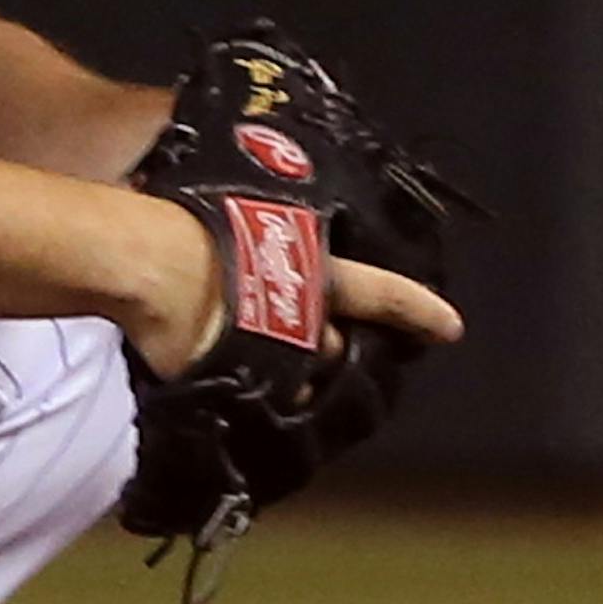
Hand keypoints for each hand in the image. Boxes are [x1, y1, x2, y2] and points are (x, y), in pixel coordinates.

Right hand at [120, 198, 463, 382]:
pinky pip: (257, 406)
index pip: (378, 292)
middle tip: (318, 346)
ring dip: (289, 381)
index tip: (452, 328)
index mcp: (313, 269)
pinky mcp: (242, 389)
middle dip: (329, 350)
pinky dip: (249, 401)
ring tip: (264, 373)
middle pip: (334, 348)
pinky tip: (225, 389)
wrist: (151, 264)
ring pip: (300, 383)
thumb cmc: (186, 221)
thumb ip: (253, 223)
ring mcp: (278, 360)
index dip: (415, 309)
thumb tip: (239, 197)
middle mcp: (304, 320)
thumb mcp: (238, 208)